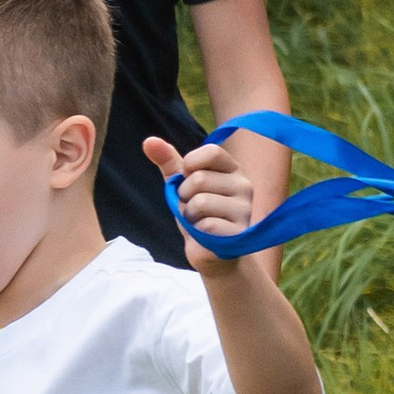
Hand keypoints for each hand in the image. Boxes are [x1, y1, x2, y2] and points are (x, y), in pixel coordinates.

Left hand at [142, 133, 260, 272]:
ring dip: (189, 215)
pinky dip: (197, 231)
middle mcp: (244, 186)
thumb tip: (148, 141)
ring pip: (200, 203)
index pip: (211, 152)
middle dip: (185, 196)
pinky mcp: (239, 233)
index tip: (188, 178)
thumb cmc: (197, 214)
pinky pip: (206, 225)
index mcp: (233, 169)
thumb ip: (168, 161)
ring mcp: (244, 210)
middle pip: (199, 179)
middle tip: (193, 208)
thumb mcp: (181, 184)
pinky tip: (206, 236)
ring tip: (199, 222)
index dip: (190, 165)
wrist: (210, 252)